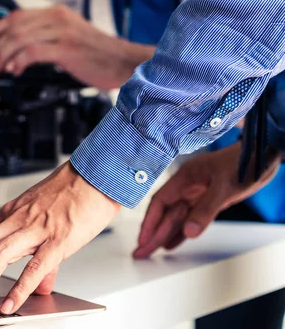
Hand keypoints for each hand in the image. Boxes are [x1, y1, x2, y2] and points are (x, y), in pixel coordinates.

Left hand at [0, 5, 143, 88]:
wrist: (125, 62)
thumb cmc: (99, 54)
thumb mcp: (70, 37)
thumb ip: (48, 36)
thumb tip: (21, 47)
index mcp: (57, 13)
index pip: (17, 15)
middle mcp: (58, 18)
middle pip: (14, 26)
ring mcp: (62, 32)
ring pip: (19, 38)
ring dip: (3, 55)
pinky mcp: (66, 49)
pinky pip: (33, 52)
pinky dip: (19, 61)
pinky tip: (15, 70)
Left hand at [0, 162, 119, 315]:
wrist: (96, 174)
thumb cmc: (72, 193)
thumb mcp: (46, 221)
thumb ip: (39, 256)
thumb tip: (39, 286)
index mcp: (10, 216)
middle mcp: (16, 221)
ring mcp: (35, 229)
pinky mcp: (58, 238)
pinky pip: (35, 265)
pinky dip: (19, 287)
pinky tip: (9, 304)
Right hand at [133, 143, 279, 258]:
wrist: (266, 155)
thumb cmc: (245, 162)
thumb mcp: (224, 187)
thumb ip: (206, 210)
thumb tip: (189, 231)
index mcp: (184, 177)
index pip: (160, 202)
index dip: (150, 221)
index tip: (143, 239)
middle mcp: (188, 186)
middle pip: (165, 213)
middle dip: (152, 233)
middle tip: (141, 252)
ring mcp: (198, 194)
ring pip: (176, 218)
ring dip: (164, 234)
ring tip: (150, 251)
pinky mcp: (209, 201)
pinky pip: (190, 219)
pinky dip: (181, 232)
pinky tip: (172, 242)